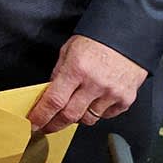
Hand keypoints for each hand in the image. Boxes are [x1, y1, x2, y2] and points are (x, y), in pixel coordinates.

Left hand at [27, 34, 146, 132]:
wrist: (127, 36)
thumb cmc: (98, 40)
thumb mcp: (69, 50)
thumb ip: (59, 73)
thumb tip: (49, 93)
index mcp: (77, 69)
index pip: (54, 100)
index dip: (41, 116)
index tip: (34, 123)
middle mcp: (95, 83)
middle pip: (69, 115)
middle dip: (54, 124)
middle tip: (47, 126)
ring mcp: (112, 93)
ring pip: (88, 119)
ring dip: (77, 117)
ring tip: (74, 107)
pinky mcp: (126, 99)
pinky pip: (106, 116)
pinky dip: (97, 113)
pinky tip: (94, 102)